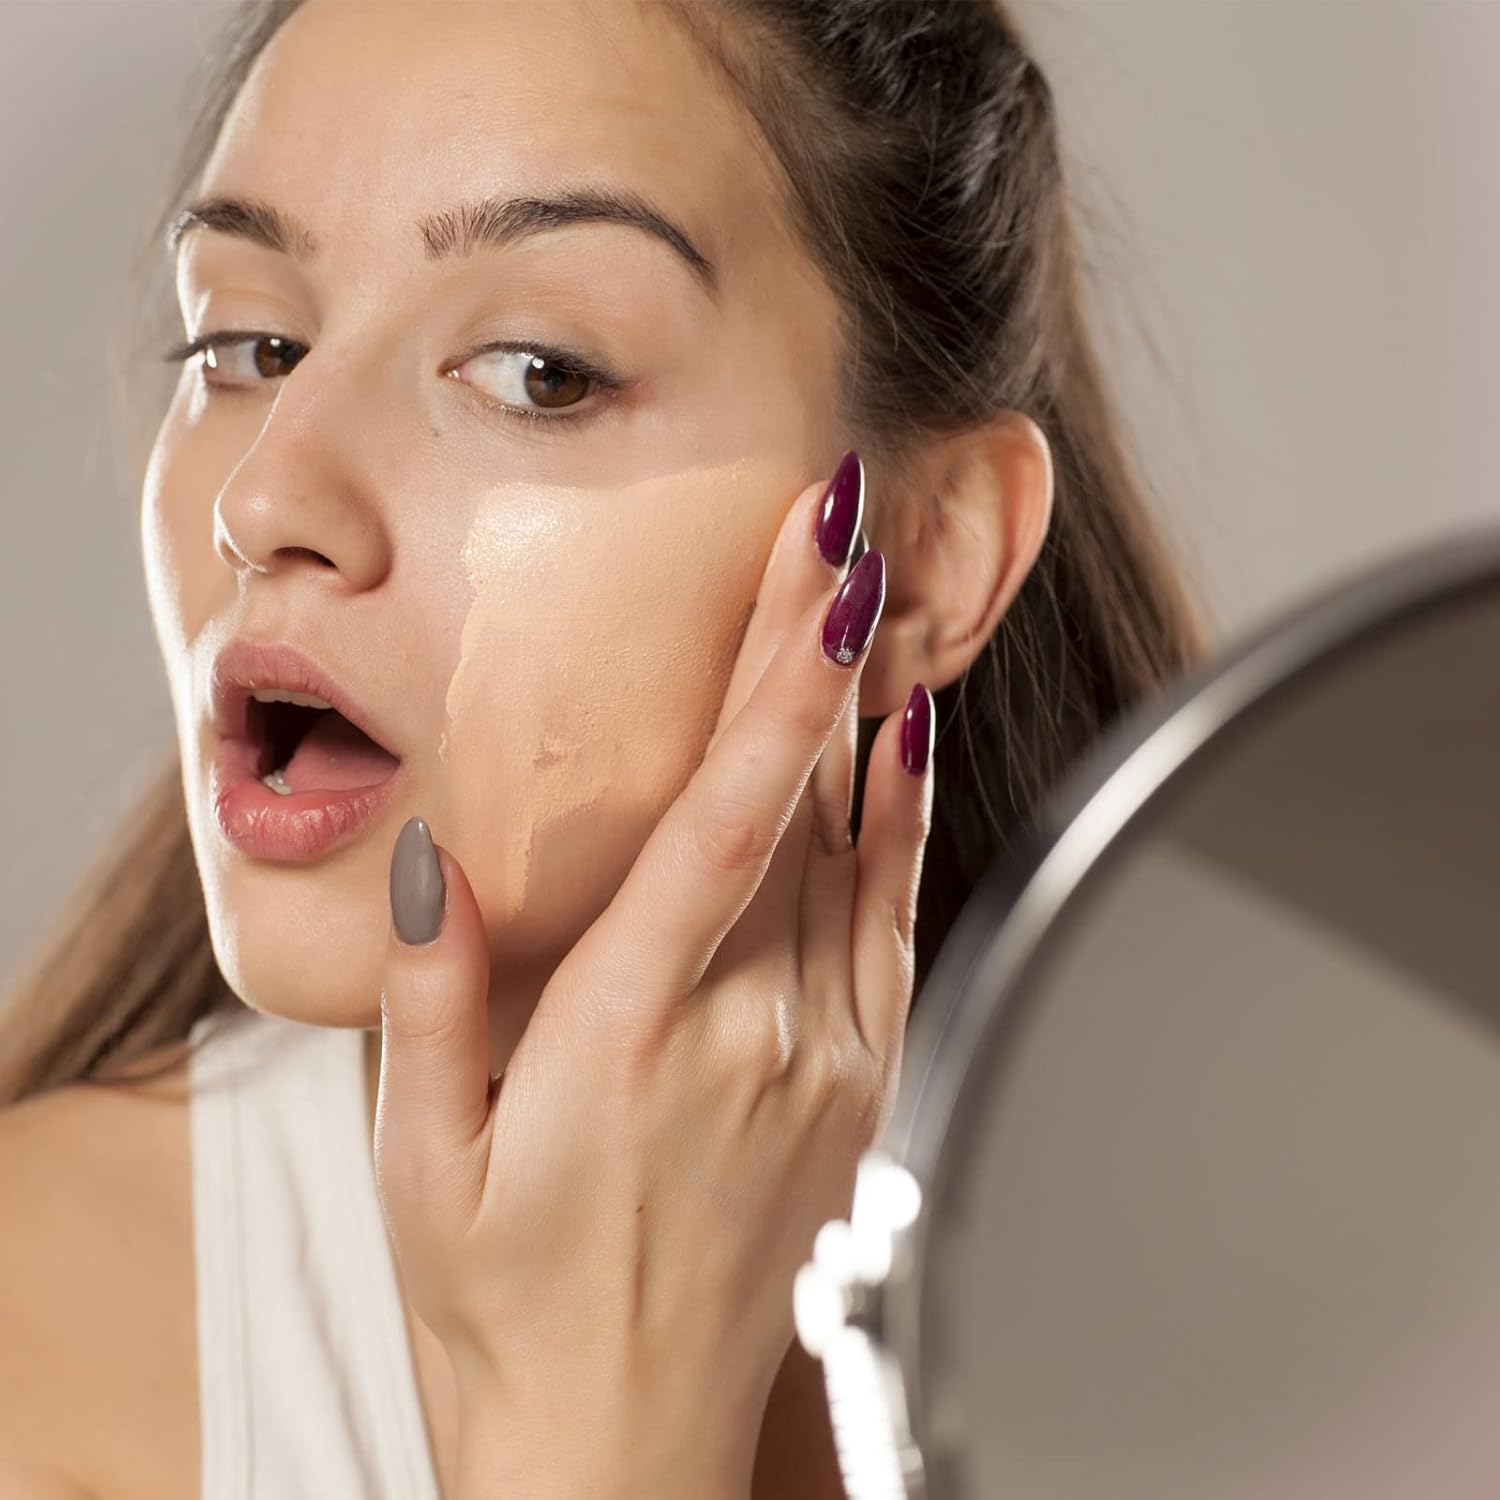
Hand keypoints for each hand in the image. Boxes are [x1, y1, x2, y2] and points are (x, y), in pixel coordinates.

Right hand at [373, 460, 934, 1499]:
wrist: (619, 1440)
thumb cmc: (506, 1297)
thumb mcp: (420, 1158)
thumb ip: (433, 1000)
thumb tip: (433, 863)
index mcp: (625, 1033)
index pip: (723, 816)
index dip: (776, 679)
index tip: (812, 565)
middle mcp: (746, 1031)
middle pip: (803, 798)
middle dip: (825, 641)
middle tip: (847, 511)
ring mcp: (820, 1059)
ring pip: (858, 846)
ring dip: (868, 705)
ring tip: (880, 579)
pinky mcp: (858, 1088)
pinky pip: (898, 922)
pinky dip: (904, 816)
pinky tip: (904, 734)